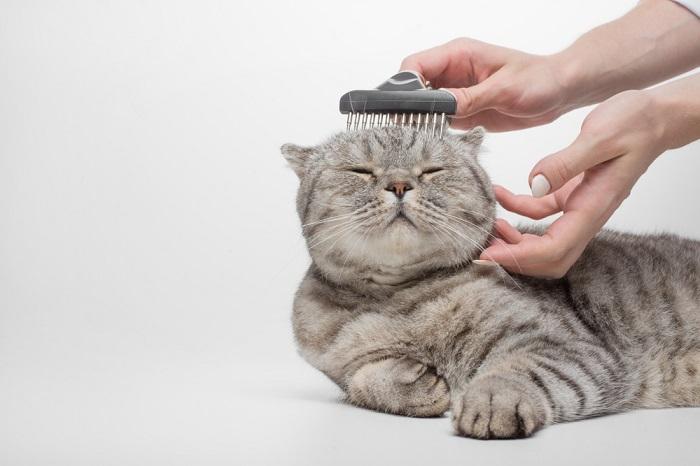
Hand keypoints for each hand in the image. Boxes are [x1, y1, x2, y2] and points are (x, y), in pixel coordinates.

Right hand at [400, 38, 572, 130]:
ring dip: (419, 120)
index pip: (416, 65)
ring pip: (422, 105)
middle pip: (413, 86)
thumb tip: (441, 105)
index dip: (405, 86)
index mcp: (459, 55)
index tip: (408, 108)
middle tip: (410, 127)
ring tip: (422, 136)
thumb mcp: (504, 90)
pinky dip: (433, 130)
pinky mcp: (462, 110)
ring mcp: (455, 92)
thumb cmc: (538, 80)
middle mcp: (452, 72)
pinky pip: (438, 119)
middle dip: (408, 106)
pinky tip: (436, 140)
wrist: (559, 91)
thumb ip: (470, 97)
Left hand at [480, 90, 667, 277]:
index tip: (488, 254)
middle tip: (480, 248)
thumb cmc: (634, 124)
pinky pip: (540, 214)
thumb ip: (565, 163)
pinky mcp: (571, 195)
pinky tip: (499, 194)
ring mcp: (578, 208)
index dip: (519, 257)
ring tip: (486, 224)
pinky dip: (517, 210)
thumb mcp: (599, 136)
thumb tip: (534, 184)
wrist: (653, 117)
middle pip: (549, 257)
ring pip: (543, 240)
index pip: (554, 249)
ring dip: (513, 240)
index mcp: (593, 207)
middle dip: (514, 258)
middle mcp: (586, 215)